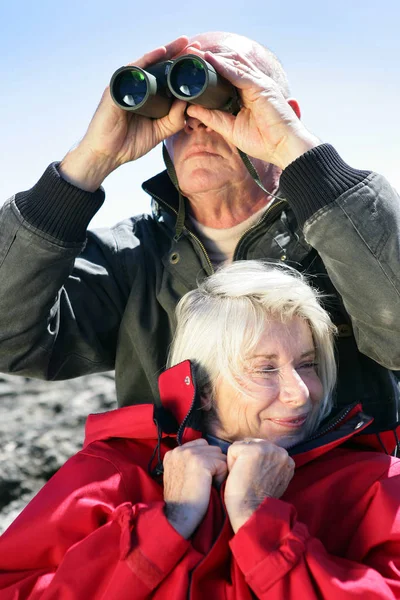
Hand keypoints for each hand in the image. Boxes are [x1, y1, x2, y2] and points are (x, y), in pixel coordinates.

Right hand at [60, 36, 197, 190]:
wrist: (107, 154)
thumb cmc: (129, 143)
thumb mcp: (159, 131)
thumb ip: (174, 120)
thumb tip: (189, 103)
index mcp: (147, 96)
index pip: (166, 77)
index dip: (181, 68)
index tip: (200, 59)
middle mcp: (137, 87)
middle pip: (159, 65)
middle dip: (177, 53)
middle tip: (196, 44)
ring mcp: (126, 85)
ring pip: (149, 63)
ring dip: (166, 51)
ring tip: (183, 42)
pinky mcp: (117, 88)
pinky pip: (134, 69)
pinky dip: (148, 59)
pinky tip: (161, 52)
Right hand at [163, 438, 226, 538]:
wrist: (177, 517)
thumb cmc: (182, 501)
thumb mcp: (178, 475)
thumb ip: (187, 462)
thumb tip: (209, 456)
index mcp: (173, 452)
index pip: (201, 445)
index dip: (207, 461)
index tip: (202, 477)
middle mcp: (179, 450)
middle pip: (211, 449)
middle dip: (214, 464)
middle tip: (206, 483)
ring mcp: (189, 454)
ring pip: (219, 455)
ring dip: (218, 470)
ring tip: (208, 485)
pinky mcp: (200, 461)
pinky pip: (222, 464)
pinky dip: (221, 477)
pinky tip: (211, 488)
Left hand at [185, 49, 319, 168]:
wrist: (282, 148)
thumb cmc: (263, 141)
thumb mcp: (230, 129)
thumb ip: (212, 117)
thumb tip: (190, 109)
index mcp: (245, 94)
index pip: (224, 77)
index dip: (208, 70)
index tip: (189, 68)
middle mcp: (251, 85)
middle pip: (228, 66)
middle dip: (208, 60)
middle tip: (188, 55)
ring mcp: (257, 84)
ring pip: (232, 65)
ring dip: (213, 59)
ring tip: (194, 53)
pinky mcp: (261, 87)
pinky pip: (240, 73)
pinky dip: (224, 66)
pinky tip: (211, 60)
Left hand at [224, 439, 294, 532]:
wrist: (252, 513)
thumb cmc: (257, 501)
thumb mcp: (273, 480)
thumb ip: (271, 465)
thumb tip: (258, 458)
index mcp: (287, 459)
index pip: (262, 449)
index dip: (253, 464)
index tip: (256, 481)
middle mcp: (281, 451)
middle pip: (251, 444)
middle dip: (246, 460)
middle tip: (250, 480)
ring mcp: (268, 449)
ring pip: (242, 446)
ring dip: (238, 461)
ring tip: (245, 478)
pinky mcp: (253, 451)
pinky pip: (232, 449)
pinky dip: (231, 464)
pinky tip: (239, 477)